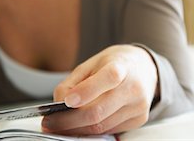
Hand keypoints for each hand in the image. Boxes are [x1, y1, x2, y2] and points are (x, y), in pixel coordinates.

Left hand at [42, 45, 158, 134]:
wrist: (144, 68)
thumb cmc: (114, 64)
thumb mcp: (92, 63)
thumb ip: (74, 81)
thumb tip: (59, 103)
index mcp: (122, 66)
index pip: (108, 78)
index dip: (86, 91)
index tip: (66, 101)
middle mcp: (134, 88)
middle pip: (99, 111)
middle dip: (69, 121)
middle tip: (49, 123)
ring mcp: (138, 106)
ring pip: (102, 126)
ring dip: (76, 129)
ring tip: (58, 126)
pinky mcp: (139, 119)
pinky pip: (109, 130)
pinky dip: (91, 130)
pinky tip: (79, 125)